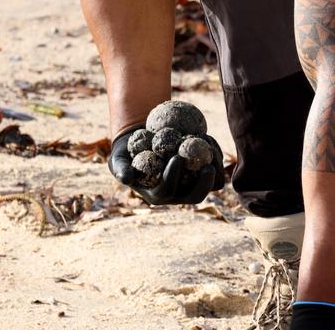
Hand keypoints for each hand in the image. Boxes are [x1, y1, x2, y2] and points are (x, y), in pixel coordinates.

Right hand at [108, 127, 224, 204]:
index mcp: (156, 194)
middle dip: (204, 183)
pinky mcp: (201, 173)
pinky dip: (215, 155)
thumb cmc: (128, 152)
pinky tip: (209, 138)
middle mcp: (176, 194)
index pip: (167, 191)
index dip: (173, 176)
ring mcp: (191, 185)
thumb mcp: (118, 159)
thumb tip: (126, 179)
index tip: (177, 157)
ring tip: (210, 145)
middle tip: (208, 165)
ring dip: (216, 167)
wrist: (143, 142)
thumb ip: (120, 168)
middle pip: (195, 196)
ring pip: (211, 184)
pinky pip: (216, 169)